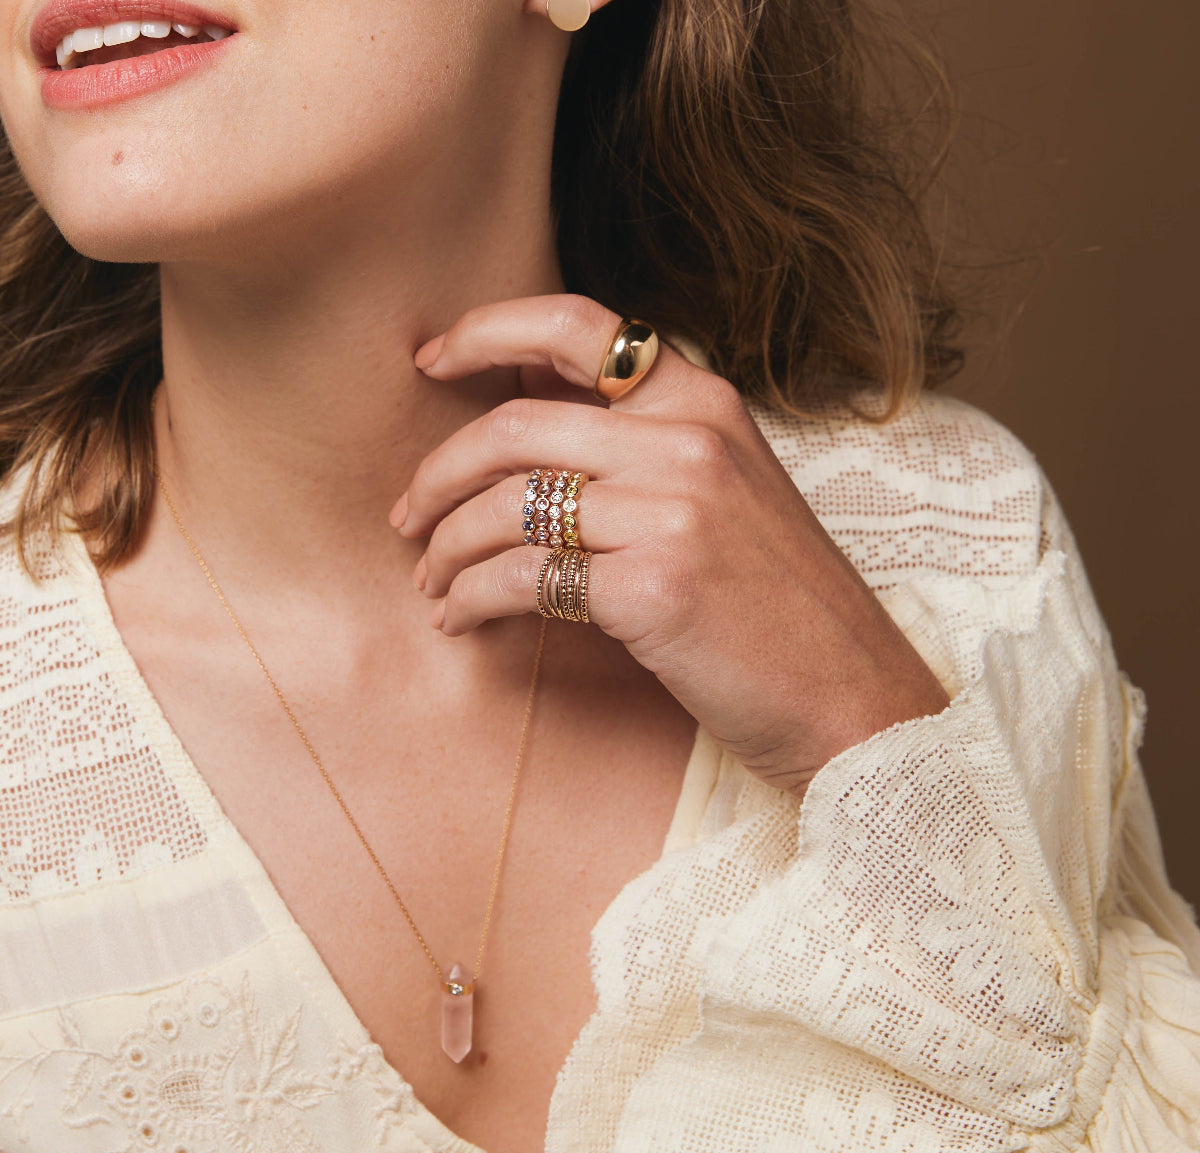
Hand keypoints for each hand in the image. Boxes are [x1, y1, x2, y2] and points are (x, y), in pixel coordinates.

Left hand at [391, 294, 948, 794]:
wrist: (851, 698)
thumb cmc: (777, 605)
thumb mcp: (725, 495)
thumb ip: (639, 447)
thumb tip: (523, 415)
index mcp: (706, 403)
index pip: (580, 327)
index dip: (487, 331)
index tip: (430, 359)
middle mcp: (690, 440)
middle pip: (514, 426)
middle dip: (437, 474)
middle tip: (406, 517)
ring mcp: (674, 509)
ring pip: (506, 505)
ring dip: (445, 547)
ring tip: (431, 583)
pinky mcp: (653, 585)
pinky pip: (521, 577)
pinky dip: (470, 598)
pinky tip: (461, 621)